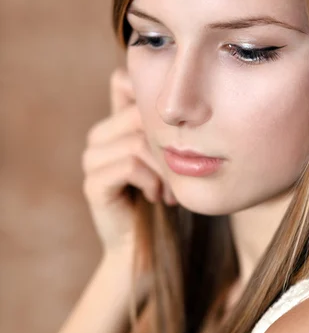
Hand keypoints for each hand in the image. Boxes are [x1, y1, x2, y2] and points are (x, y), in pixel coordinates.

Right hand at [82, 67, 176, 253]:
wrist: (144, 250)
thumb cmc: (164, 201)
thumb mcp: (171, 159)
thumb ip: (171, 129)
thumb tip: (193, 97)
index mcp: (115, 125)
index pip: (122, 81)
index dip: (150, 94)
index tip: (177, 129)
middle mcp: (99, 137)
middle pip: (138, 113)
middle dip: (167, 144)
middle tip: (181, 172)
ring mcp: (92, 159)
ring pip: (136, 141)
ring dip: (163, 168)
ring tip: (170, 191)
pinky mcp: (92, 183)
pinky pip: (129, 164)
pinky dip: (151, 181)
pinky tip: (158, 198)